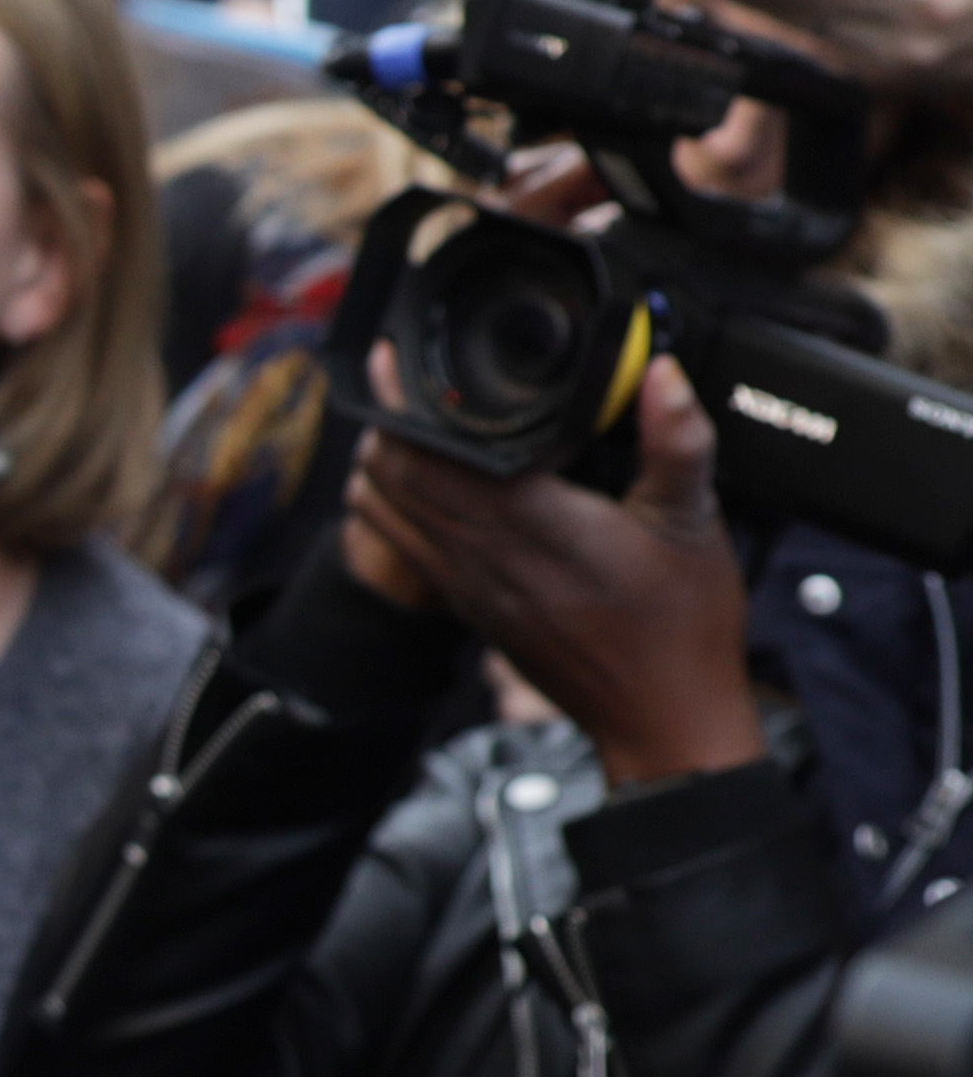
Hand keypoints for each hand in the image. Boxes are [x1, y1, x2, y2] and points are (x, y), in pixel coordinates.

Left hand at [342, 354, 762, 784]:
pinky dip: (397, 504)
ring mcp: (465, 585)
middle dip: (386, 420)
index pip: (427, 453)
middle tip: (402, 377)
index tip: (397, 356)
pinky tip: (429, 480)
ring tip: (410, 422)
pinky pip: (403, 543)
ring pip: (382, 509)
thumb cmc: (681, 628)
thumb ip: (676, 442)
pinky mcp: (467, 606)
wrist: (660, 720)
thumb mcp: (694, 523)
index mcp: (528, 524)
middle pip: (388, 474)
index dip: (401, 402)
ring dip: (383, 462)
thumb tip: (661, 375)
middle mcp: (480, 555)